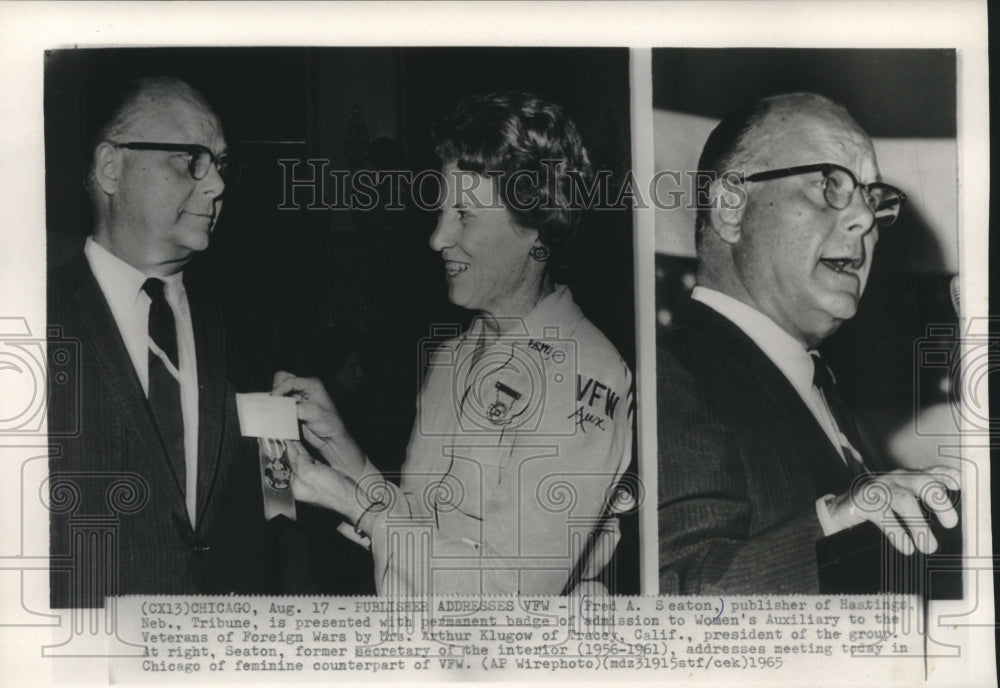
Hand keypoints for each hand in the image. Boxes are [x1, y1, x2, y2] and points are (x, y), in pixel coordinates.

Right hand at [272, 371, 364, 476]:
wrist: (330, 439)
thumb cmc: (330, 425)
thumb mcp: (315, 414)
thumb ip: (298, 409)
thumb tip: (281, 408)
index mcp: (313, 385)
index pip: (291, 381)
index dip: (280, 389)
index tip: (273, 399)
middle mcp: (304, 388)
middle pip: (282, 380)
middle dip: (276, 390)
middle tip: (273, 403)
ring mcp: (297, 397)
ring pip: (279, 391)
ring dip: (275, 399)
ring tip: (273, 409)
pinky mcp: (292, 407)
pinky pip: (279, 403)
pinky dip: (275, 407)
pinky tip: (274, 414)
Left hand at [285, 440, 361, 521]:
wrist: (351, 496)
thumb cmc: (332, 490)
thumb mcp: (310, 473)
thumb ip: (301, 462)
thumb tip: (298, 455)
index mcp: (297, 487)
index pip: (291, 465)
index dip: (290, 452)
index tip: (288, 442)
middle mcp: (305, 487)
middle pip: (298, 465)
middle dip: (295, 453)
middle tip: (291, 440)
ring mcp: (316, 483)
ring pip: (307, 465)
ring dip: (303, 454)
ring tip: (298, 443)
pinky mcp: (326, 480)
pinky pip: (316, 467)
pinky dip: (313, 459)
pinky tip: (311, 454)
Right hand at [826, 465, 959, 554]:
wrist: (839, 510)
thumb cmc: (877, 506)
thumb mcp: (901, 500)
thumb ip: (922, 501)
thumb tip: (952, 519)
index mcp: (907, 478)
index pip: (931, 472)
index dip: (946, 476)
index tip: (960, 486)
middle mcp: (895, 480)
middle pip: (922, 482)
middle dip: (939, 501)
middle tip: (951, 524)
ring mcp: (878, 489)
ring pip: (904, 501)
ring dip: (920, 525)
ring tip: (929, 547)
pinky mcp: (863, 502)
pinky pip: (884, 517)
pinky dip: (898, 534)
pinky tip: (907, 548)